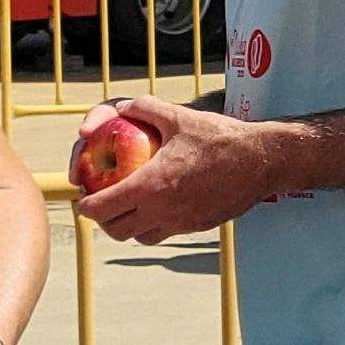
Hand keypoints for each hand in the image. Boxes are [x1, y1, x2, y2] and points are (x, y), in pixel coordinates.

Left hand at [74, 96, 286, 243]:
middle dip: (102, 220)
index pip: (101, 208)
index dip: (85, 205)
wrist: (260, 162)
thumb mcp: (179, 116)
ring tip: (126, 208)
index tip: (84, 194)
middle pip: (116, 231)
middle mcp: (161, 211)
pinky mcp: (197, 227)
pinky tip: (158, 206)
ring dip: (127, 227)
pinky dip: (153, 226)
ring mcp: (180, 223)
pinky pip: (165, 233)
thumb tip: (122, 107)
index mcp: (149, 186)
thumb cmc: (220, 138)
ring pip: (140, 237)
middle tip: (101, 203)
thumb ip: (145, 107)